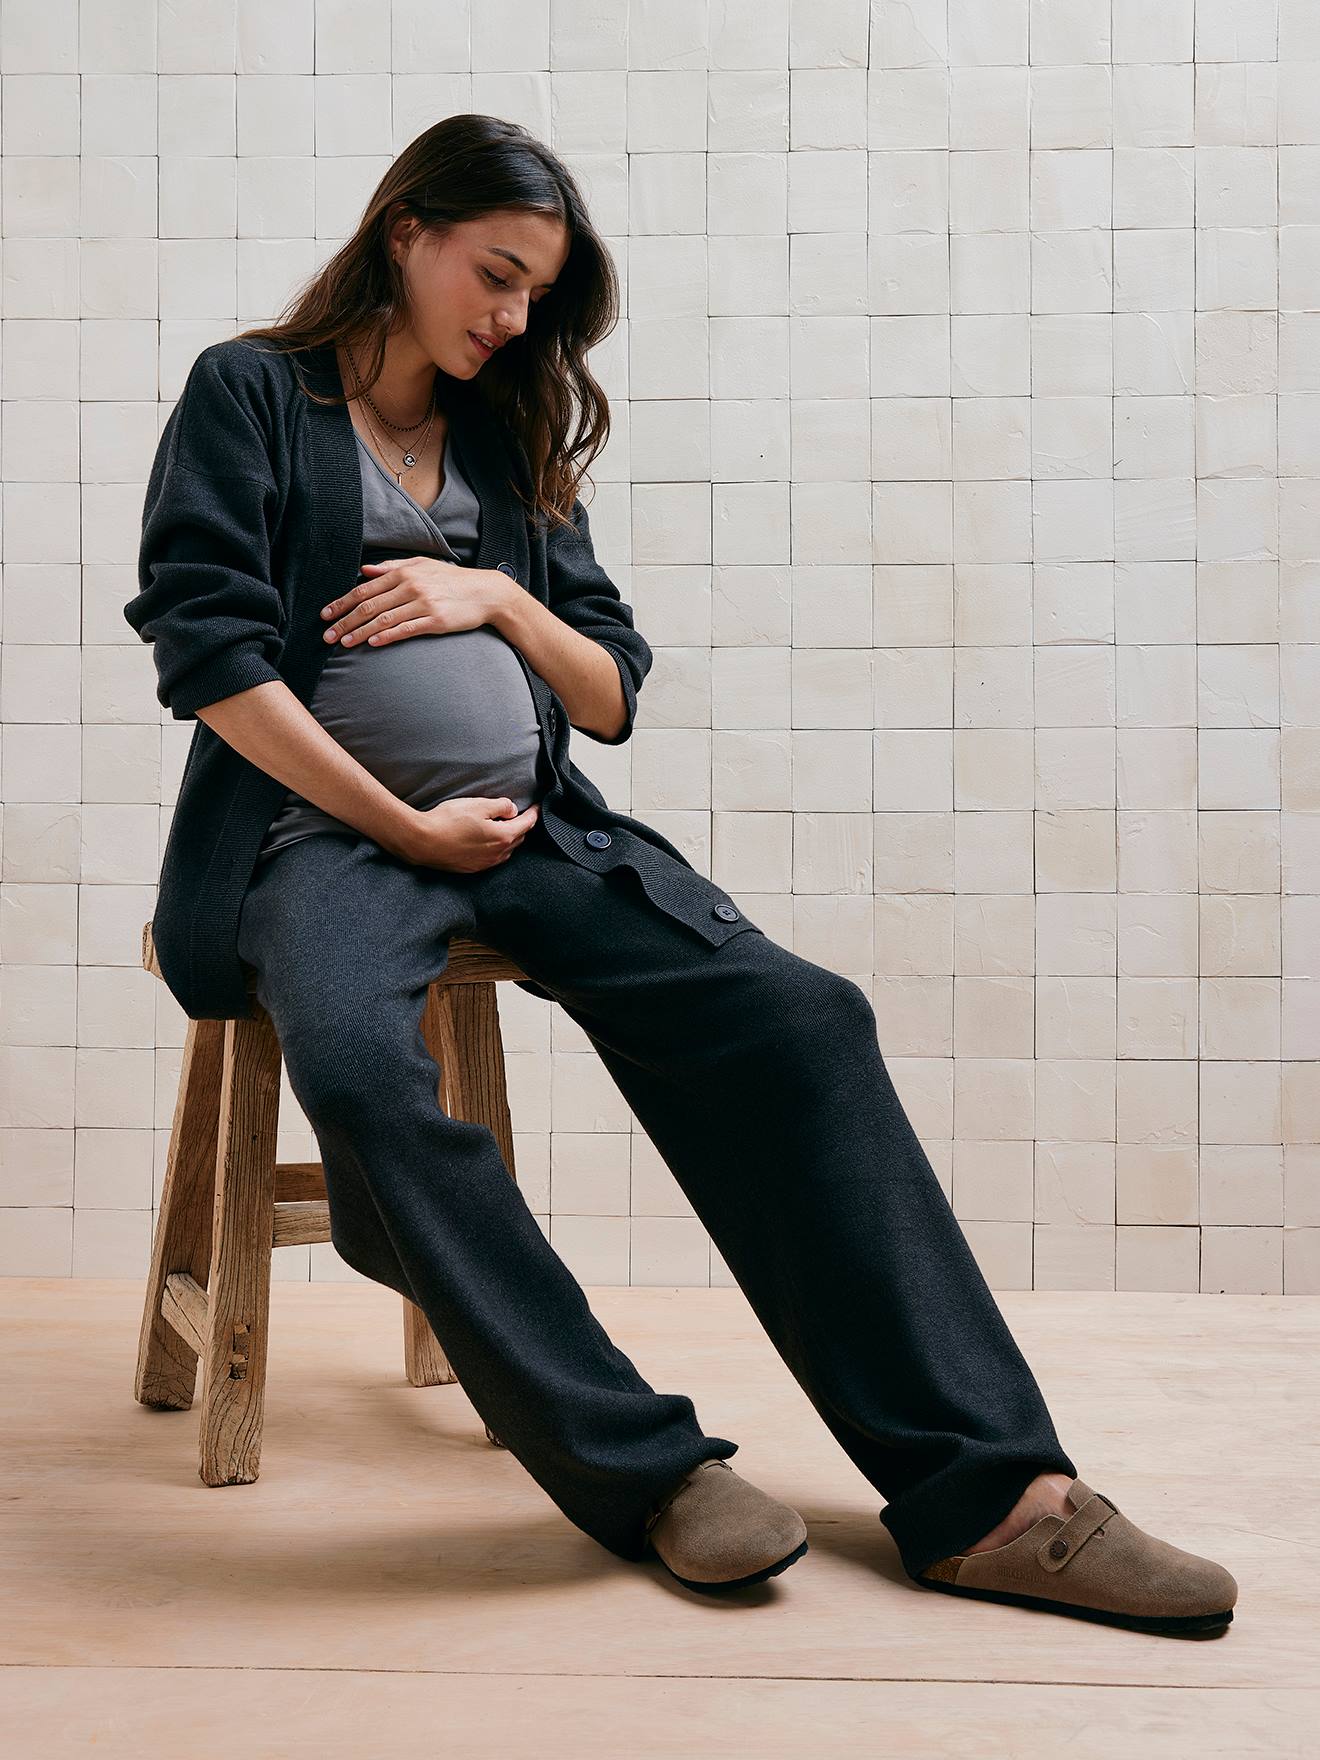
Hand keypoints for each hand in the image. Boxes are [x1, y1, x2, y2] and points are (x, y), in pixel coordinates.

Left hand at [320, 558, 505, 647]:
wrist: (485, 592)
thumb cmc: (452, 580)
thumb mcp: (422, 565)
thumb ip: (392, 567)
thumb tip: (363, 570)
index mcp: (404, 573)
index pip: (365, 589)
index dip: (342, 603)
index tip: (326, 615)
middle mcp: (411, 586)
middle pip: (369, 606)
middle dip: (345, 622)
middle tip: (327, 636)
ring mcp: (424, 604)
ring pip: (384, 619)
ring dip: (361, 633)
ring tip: (344, 644)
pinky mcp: (436, 620)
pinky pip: (407, 629)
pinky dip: (388, 636)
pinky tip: (374, 643)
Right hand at [402, 796, 540, 871]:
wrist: (422, 842)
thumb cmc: (448, 821)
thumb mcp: (478, 805)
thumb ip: (500, 806)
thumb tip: (512, 810)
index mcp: (503, 837)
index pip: (526, 824)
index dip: (534, 814)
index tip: (537, 807)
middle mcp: (497, 854)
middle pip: (517, 839)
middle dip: (521, 826)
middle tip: (518, 815)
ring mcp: (484, 864)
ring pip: (505, 850)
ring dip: (508, 838)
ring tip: (502, 826)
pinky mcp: (472, 868)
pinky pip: (491, 858)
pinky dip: (495, 848)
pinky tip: (486, 840)